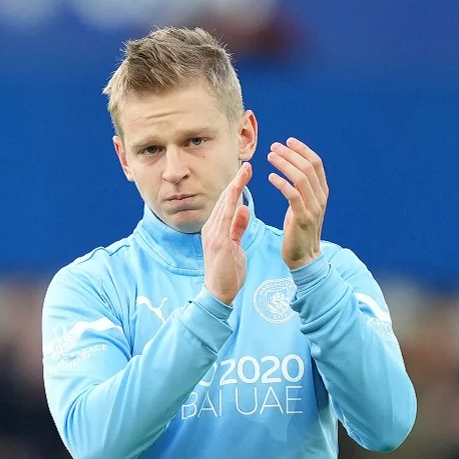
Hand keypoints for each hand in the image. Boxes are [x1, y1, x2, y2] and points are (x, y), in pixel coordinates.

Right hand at [202, 162, 252, 304]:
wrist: (218, 293)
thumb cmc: (227, 273)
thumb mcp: (235, 246)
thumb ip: (238, 228)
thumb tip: (244, 209)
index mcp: (216, 229)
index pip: (227, 203)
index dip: (236, 187)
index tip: (246, 173)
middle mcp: (212, 228)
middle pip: (225, 200)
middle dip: (236, 181)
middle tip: (247, 165)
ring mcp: (213, 235)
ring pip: (225, 205)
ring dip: (235, 187)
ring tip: (245, 172)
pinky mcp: (219, 243)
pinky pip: (226, 220)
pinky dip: (233, 205)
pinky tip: (240, 194)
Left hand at [267, 138, 326, 269]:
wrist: (304, 258)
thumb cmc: (299, 231)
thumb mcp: (303, 206)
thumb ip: (302, 190)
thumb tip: (292, 171)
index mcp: (322, 193)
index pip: (316, 163)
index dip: (302, 150)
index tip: (288, 141)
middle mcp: (321, 198)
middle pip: (308, 167)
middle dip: (290, 153)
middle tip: (274, 146)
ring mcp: (313, 208)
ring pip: (301, 178)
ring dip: (284, 164)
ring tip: (270, 157)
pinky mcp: (302, 218)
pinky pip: (292, 195)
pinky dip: (281, 183)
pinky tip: (270, 177)